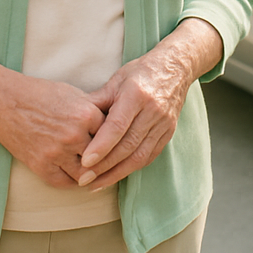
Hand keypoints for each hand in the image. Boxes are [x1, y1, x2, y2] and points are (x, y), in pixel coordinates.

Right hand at [0, 75, 105, 187]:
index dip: (112, 138)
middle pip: (101, 156)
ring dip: (88, 173)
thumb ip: (94, 110)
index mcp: (86, 114)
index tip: (113, 142)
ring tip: (89, 170)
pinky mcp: (41, 166)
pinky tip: (73, 174)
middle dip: (102, 158)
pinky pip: (64, 183)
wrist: (5, 101)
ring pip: (85, 174)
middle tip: (104, 160)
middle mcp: (74, 135)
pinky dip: (71, 181)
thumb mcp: (74, 94)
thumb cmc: (41, 94)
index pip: (112, 135)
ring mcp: (57, 152)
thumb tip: (114, 123)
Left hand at [77, 28, 212, 189]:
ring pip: (139, 155)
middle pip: (127, 145)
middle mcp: (152, 110)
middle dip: (104, 165)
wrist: (175, 68)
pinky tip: (115, 175)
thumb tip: (76, 120)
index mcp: (137, 93)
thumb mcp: (117, 79)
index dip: (101, 146)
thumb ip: (98, 100)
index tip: (84, 162)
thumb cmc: (141, 72)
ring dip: (116, 173)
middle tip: (83, 179)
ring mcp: (163, 123)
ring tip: (95, 184)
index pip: (117, 125)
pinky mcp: (168, 132)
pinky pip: (149, 156)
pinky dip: (131, 168)